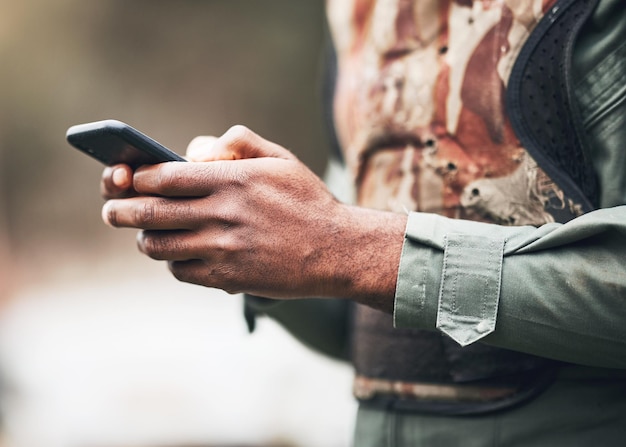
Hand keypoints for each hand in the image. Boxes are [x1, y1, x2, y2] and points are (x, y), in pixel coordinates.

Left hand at [102, 126, 405, 310]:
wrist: (337, 250)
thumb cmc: (307, 201)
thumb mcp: (282, 159)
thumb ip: (240, 141)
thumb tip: (197, 147)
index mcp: (233, 179)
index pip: (164, 176)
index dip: (137, 178)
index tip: (126, 178)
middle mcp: (224, 214)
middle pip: (150, 212)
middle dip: (120, 210)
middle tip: (112, 210)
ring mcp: (224, 249)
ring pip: (159, 246)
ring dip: (144, 239)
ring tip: (144, 234)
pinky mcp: (228, 278)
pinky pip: (181, 271)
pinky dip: (172, 262)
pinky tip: (179, 255)